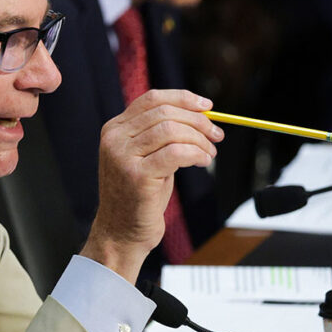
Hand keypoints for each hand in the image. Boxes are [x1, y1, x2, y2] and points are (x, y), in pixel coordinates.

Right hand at [80, 90, 223, 282]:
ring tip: (209, 154)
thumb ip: (160, 135)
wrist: (121, 232)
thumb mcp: (145, 158)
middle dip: (198, 121)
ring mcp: (123, 156)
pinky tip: (202, 162)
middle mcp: (114, 139)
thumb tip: (199, 114)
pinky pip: (176, 153)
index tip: (207, 106)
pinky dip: (196, 154)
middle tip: (216, 135)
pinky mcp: (137, 175)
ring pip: (172, 130)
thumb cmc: (138, 196)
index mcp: (114, 129)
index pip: (152, 99)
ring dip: (199, 140)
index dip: (183, 98)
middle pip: (165, 112)